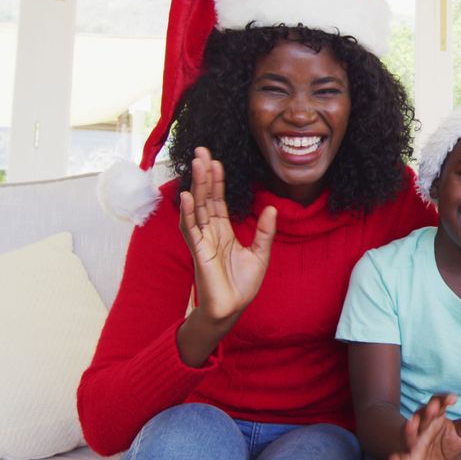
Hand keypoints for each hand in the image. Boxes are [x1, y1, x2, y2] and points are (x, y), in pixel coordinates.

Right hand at [179, 147, 276, 324]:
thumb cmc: (242, 285)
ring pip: (197, 208)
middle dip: (204, 174)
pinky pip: (191, 229)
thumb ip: (265, 231)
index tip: (215, 160)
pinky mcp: (199, 253)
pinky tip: (188, 196)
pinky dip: (188, 213)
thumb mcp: (260, 254)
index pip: (218, 200)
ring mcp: (202, 241)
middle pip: (205, 197)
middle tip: (201, 150)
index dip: (217, 180)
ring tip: (197, 164)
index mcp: (223, 231)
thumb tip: (272, 208)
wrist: (232, 308)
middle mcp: (210, 232)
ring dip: (197, 185)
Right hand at [392, 394, 460, 459]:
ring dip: (409, 428)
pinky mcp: (408, 455)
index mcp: (436, 416)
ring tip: (411, 423)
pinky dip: (397, 456)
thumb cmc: (446, 444)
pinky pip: (401, 455)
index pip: (438, 402)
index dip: (443, 399)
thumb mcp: (460, 435)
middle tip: (434, 408)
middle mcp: (423, 425)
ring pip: (409, 432)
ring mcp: (414, 440)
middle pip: (423, 414)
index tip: (453, 399)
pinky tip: (396, 457)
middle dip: (427, 411)